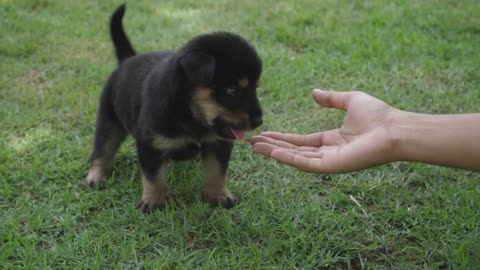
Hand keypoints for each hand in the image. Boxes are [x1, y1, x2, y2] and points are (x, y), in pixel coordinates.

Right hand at [249, 89, 399, 172]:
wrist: (394, 129)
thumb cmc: (377, 115)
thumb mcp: (349, 100)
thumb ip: (331, 98)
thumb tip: (313, 92)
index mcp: (331, 139)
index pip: (300, 141)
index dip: (281, 137)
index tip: (264, 133)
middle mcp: (327, 152)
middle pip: (293, 150)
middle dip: (272, 146)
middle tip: (251, 142)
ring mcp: (328, 161)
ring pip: (295, 158)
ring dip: (274, 152)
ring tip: (254, 146)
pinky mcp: (331, 166)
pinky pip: (304, 163)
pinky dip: (287, 158)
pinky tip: (272, 151)